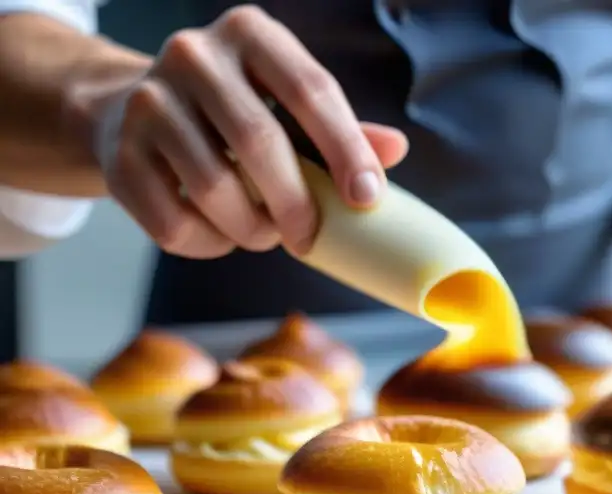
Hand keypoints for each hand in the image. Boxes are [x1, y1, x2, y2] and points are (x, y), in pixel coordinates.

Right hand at [86, 5, 407, 257]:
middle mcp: (194, 55)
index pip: (311, 90)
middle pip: (259, 143)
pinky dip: (208, 243)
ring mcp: (148, 100)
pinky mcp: (119, 153)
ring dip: (251, 229)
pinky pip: (173, 222)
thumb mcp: (286, 104)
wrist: (132, 112)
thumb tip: (395, 150)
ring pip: (213, 188)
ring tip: (265, 234)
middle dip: (295, 204)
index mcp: (251, 34)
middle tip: (310, 238)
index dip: (345, 149)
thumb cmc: (232, 114)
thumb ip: (340, 128)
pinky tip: (220, 233)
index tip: (367, 198)